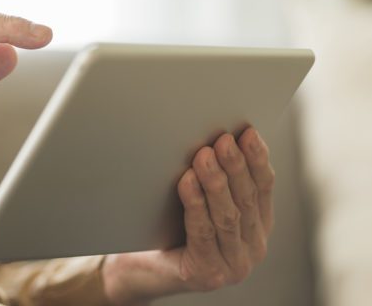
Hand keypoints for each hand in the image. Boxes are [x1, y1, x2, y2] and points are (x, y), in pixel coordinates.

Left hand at [102, 128, 274, 304]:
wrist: (143, 272)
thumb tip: (215, 141)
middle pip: (247, 200)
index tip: (248, 133)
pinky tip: (187, 182)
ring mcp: (234, 266)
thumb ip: (215, 183)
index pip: (264, 188)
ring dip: (216, 182)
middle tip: (223, 140)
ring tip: (204, 155)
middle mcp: (252, 249)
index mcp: (257, 228)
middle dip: (236, 166)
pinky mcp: (209, 275)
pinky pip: (203, 233)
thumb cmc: (172, 231)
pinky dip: (195, 204)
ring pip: (227, 216)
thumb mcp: (201, 204)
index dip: (257, 159)